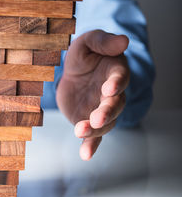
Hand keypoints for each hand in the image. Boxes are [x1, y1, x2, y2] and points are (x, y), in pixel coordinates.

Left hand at [56, 30, 129, 160]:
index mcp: (115, 72)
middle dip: (107, 112)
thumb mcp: (87, 42)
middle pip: (115, 105)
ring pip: (105, 123)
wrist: (73, 73)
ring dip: (95, 129)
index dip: (117, 84)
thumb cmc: (84, 55)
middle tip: (97, 118)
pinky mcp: (89, 120)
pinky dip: (91, 146)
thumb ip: (102, 41)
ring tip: (81, 131)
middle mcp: (112, 94)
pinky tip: (85, 155)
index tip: (109, 89)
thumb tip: (124, 40)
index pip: (120, 78)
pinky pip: (93, 136)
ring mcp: (101, 109)